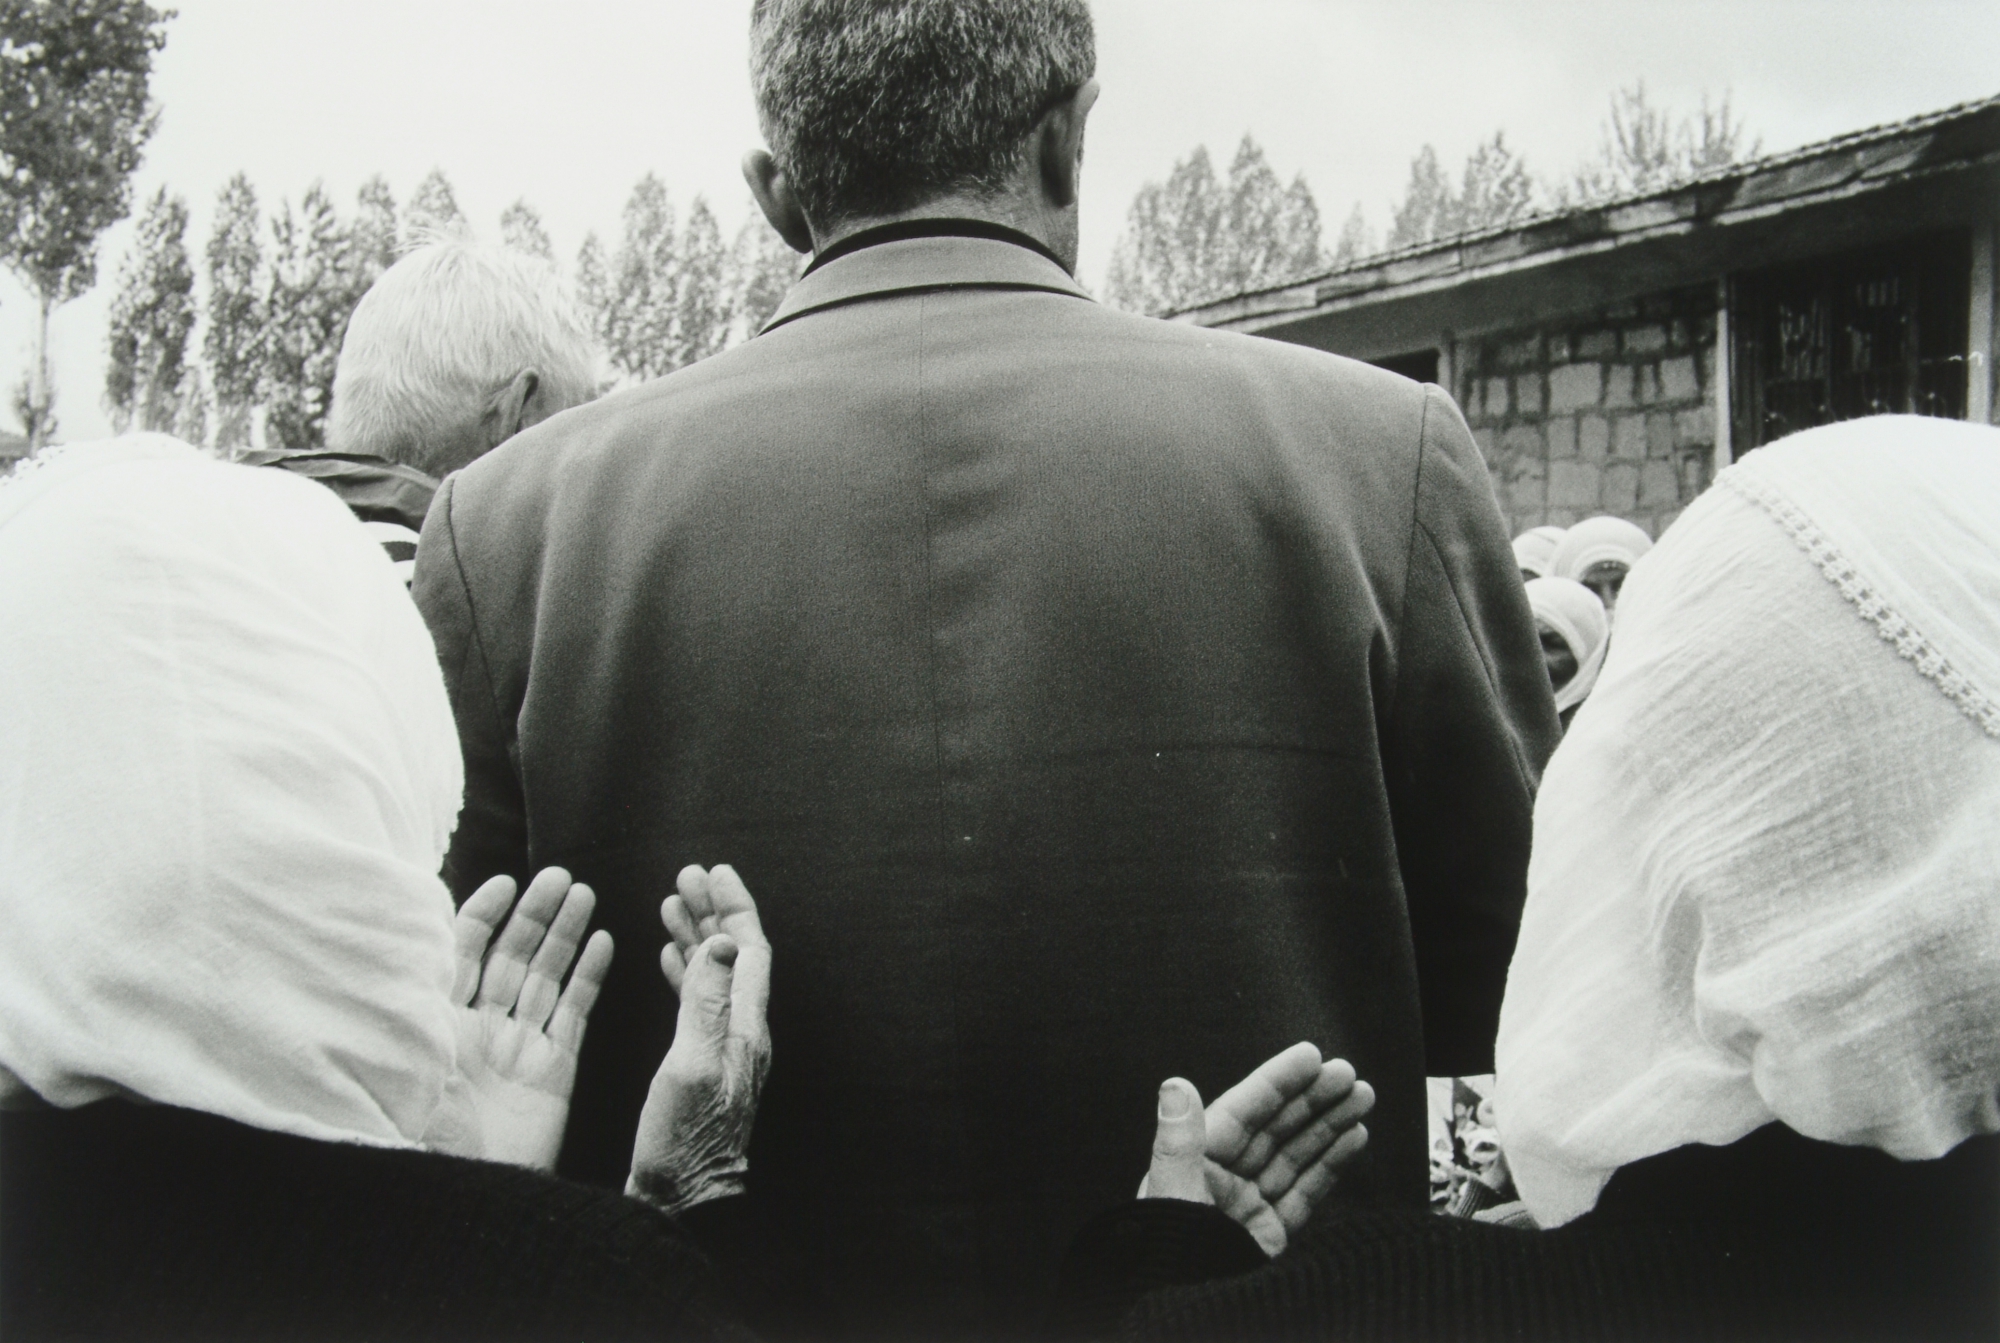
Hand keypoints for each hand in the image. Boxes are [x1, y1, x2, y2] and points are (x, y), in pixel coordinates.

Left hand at [424, 867, 612, 1169]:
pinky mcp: (555, 1069)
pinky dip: (589, 976)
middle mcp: (480, 1030)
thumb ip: (417, 1003)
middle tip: (558, 877)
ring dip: (565, 934)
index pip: (460, 952)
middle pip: (511, 958)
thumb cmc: (423, 1138)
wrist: (467, 1196)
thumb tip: (407, 941)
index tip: (506, 883)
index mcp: (438, 1023)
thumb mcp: (406, 1062)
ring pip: (547, 977)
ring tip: (582, 894)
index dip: (482, 915)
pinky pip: (575, 1013)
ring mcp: (520, 1048)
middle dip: (534, 915)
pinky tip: (603, 942)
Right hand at [628, 864, 772, 1214]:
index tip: (713, 872)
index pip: (749, 949)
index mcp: (744, 1027)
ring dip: (696, 937)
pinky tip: (668, 960)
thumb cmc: (683, 1141)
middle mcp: (741, 1034)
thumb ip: (706, 1002)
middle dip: (713, 912)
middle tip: (686, 876)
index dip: (733, 907)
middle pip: (734, 956)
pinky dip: (684, 972)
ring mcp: (724, 1050)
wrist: (683, 1201)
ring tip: (671, 904)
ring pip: (715, 975)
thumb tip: (725, 942)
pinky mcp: (703, 1066)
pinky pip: (700, 1002)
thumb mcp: (692, 1064)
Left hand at [1141, 1042, 1373, 1256]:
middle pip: (1275, 1129)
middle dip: (1312, 1099)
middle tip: (1350, 1073)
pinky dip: (1331, 1164)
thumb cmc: (1168, 1260)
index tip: (1311, 1055)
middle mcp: (1222, 1181)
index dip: (1276, 1082)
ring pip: (1295, 1155)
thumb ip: (1178, 1141)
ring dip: (1329, 1124)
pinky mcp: (1270, 1237)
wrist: (1187, 1321)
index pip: (1242, 1112)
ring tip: (1364, 1096)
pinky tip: (1354, 1137)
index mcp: (1195, 1165)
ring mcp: (1248, 1209)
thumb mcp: (1172, 1197)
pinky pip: (1305, 1191)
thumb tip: (1175, 1083)